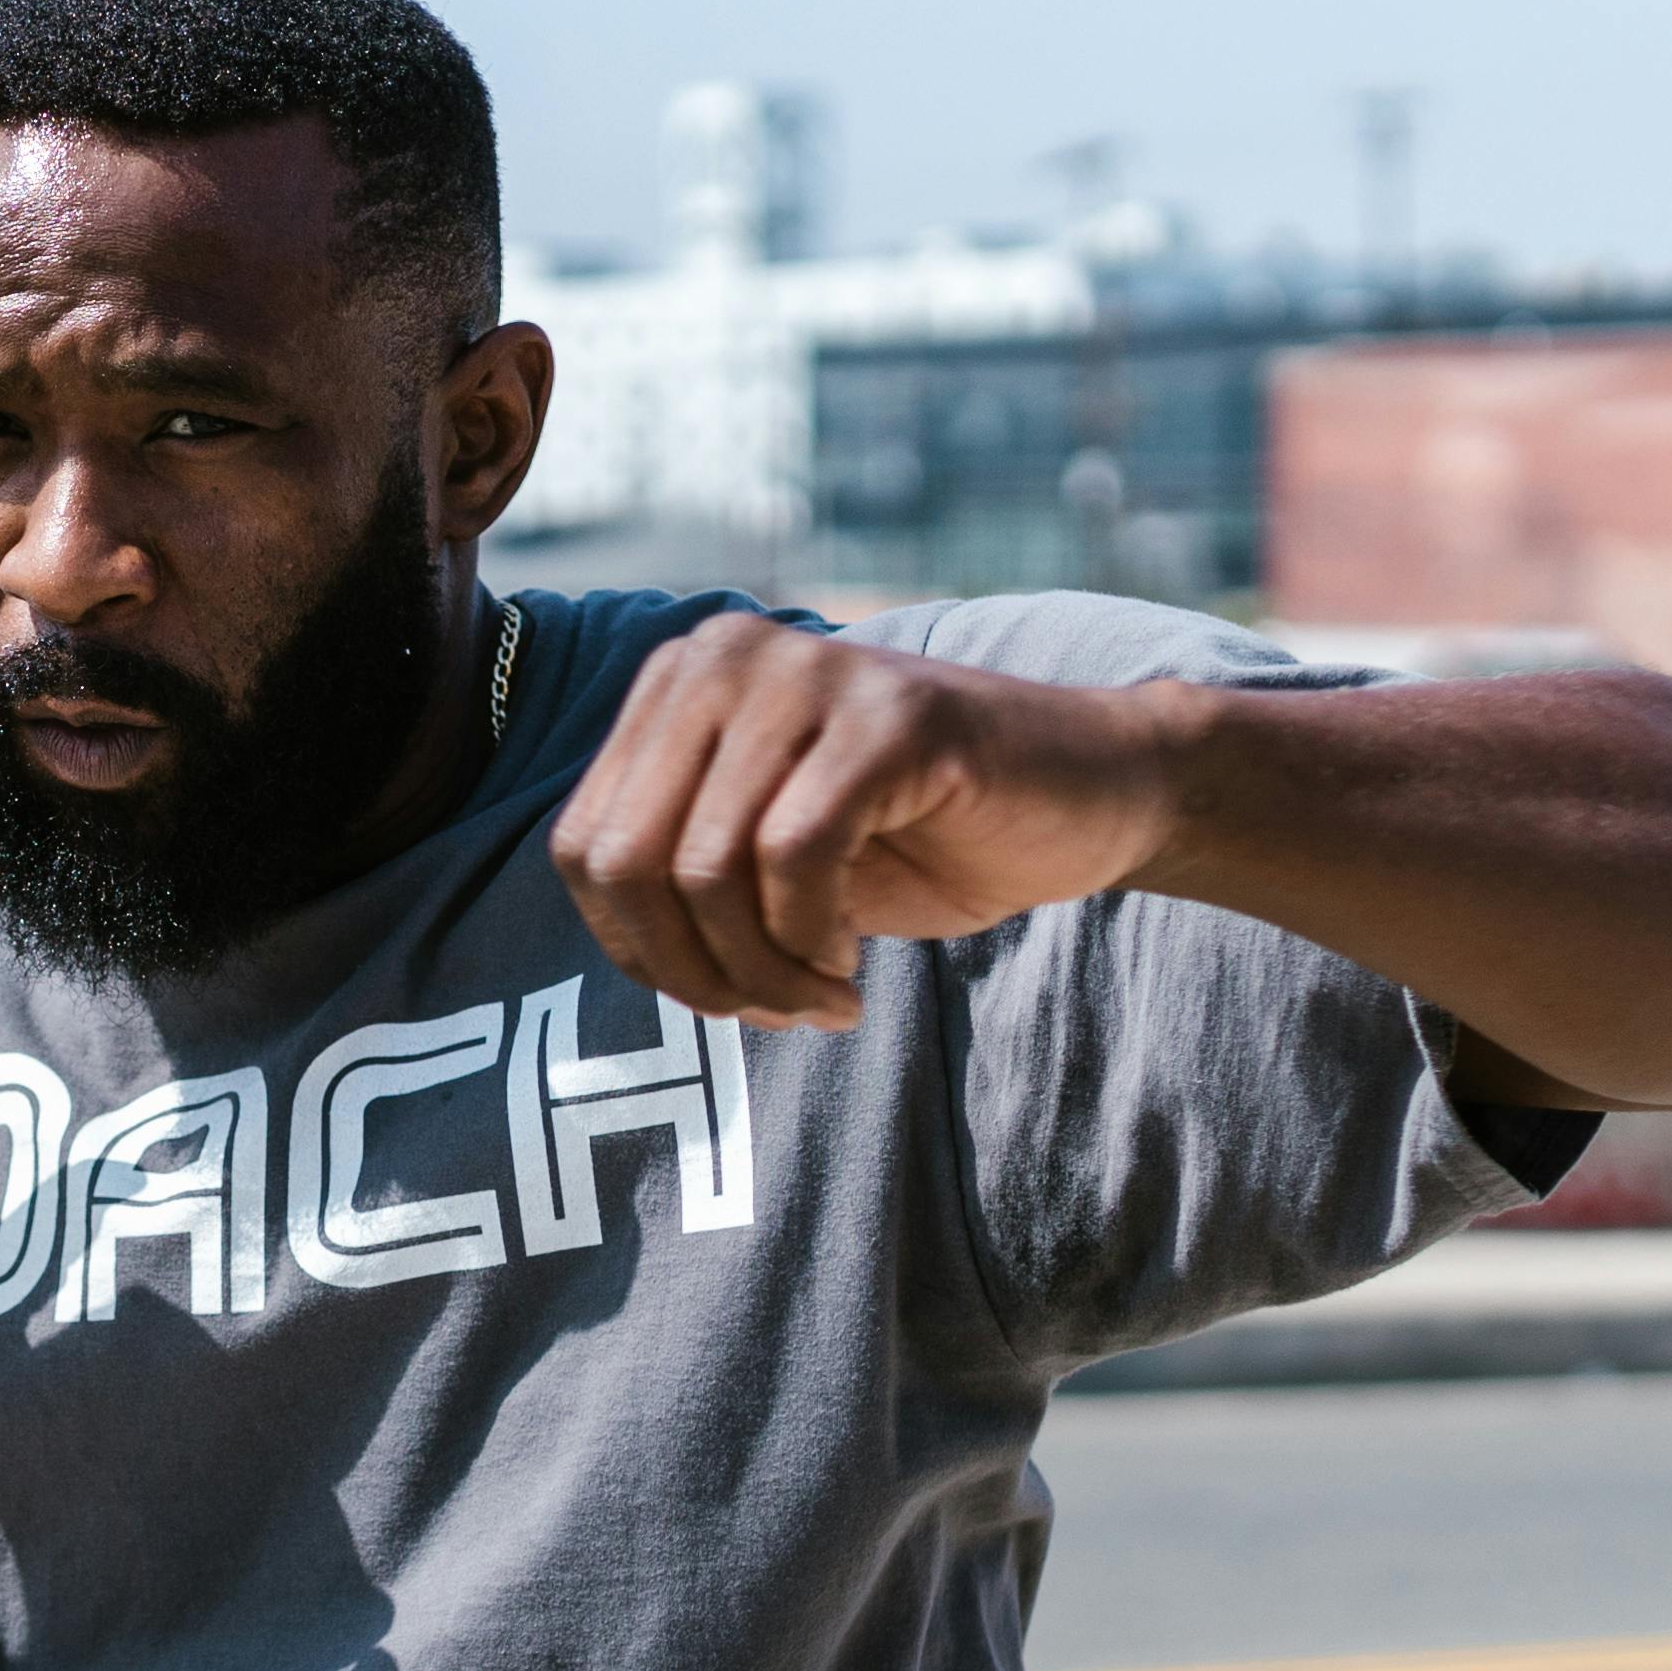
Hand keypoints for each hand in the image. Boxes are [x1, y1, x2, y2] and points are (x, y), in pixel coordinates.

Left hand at [549, 617, 1175, 1029]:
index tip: (716, 992)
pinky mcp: (889, 715)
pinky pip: (796, 855)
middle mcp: (725, 656)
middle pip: (629, 859)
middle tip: (772, 1014)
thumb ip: (680, 876)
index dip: (633, 949)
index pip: (583, 844)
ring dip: (762, 973)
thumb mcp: (766, 858)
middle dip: (690, 971)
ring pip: (708, 867)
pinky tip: (851, 971)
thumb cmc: (918, 839)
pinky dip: (811, 942)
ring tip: (821, 1001)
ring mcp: (808, 672)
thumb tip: (627, 948)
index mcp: (678, 684)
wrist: (1088, 796)